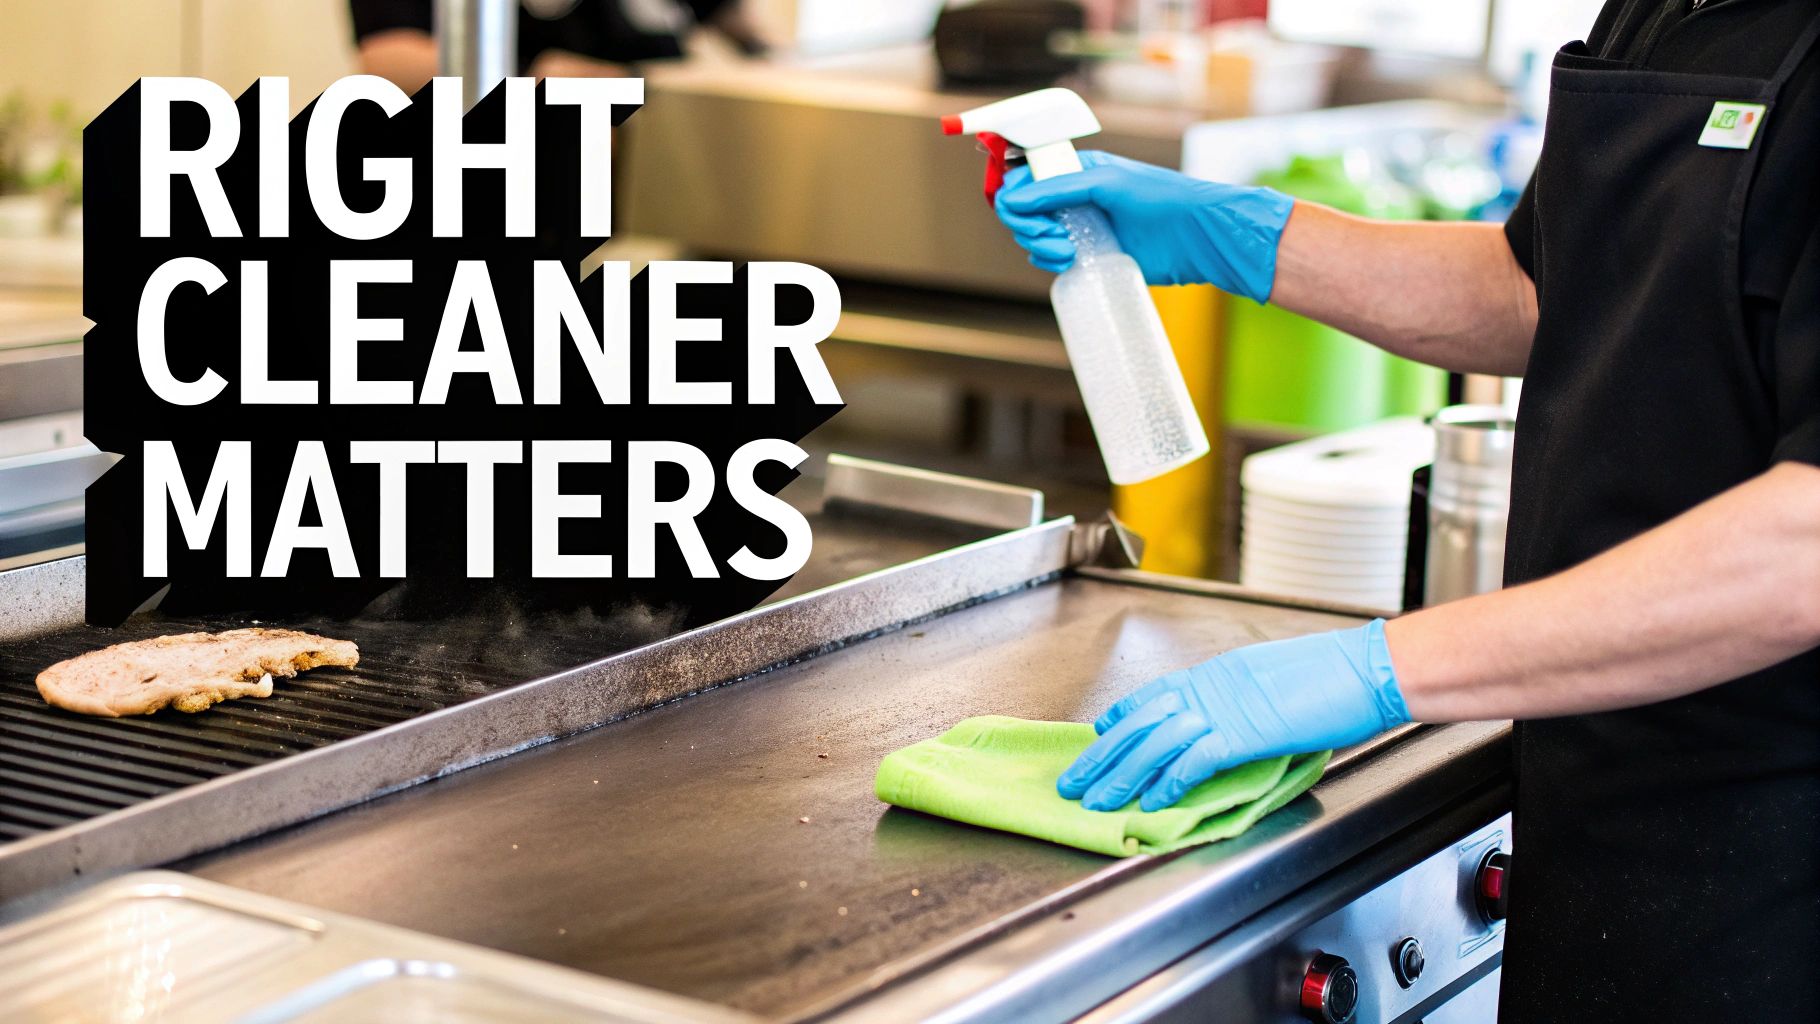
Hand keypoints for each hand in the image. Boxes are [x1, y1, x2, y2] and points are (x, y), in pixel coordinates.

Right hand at [994, 151, 1295, 302]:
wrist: (1197, 236)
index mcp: (1077, 170)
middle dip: (1028, 226)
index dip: (1013, 195)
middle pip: (1024, 212)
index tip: (1017, 211)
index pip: (1025, 178)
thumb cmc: (1160, 198)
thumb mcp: (1107, 184)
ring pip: (1035, 237)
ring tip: (1067, 253)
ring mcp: (1082, 227)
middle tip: (1053, 237)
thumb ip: (1058, 189)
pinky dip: (1050, 262)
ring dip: (1039, 247)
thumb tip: (1010, 199)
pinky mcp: (1091, 255)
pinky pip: (1053, 259)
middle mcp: (1074, 197)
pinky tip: (1067, 262)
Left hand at [1058, 620, 1409, 811]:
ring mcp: (1225, 708)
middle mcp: (1213, 686)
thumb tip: (1244, 724)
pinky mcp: (1243, 732)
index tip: (1101, 732)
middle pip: (1143, 722)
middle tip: (1076, 779)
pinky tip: (1151, 801)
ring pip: (1155, 743)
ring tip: (1098, 799)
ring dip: (1122, 775)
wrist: (1372, 669)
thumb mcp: (1281, 683)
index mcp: (1221, 673)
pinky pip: (1193, 760)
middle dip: (1105, 754)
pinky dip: (1169, 781)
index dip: (1124, 715)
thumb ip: (1251, 703)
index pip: (1157, 694)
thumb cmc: (1341, 676)